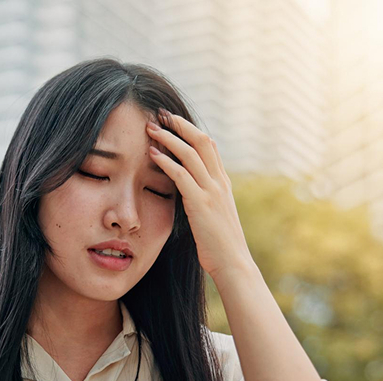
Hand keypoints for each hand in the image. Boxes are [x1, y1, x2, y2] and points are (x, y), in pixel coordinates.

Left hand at [145, 109, 253, 280]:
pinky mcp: (201, 204)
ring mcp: (212, 191)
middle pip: (201, 141)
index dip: (189, 129)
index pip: (208, 146)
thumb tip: (187, 192)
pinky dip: (166, 161)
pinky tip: (152, 154)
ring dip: (168, 137)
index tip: (171, 120)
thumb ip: (203, 199)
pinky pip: (182, 175)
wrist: (233, 264)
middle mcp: (220, 182)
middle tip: (159, 114)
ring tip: (150, 128)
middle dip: (179, 124)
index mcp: (223, 183)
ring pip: (190, 153)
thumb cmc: (220, 245)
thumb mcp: (214, 215)